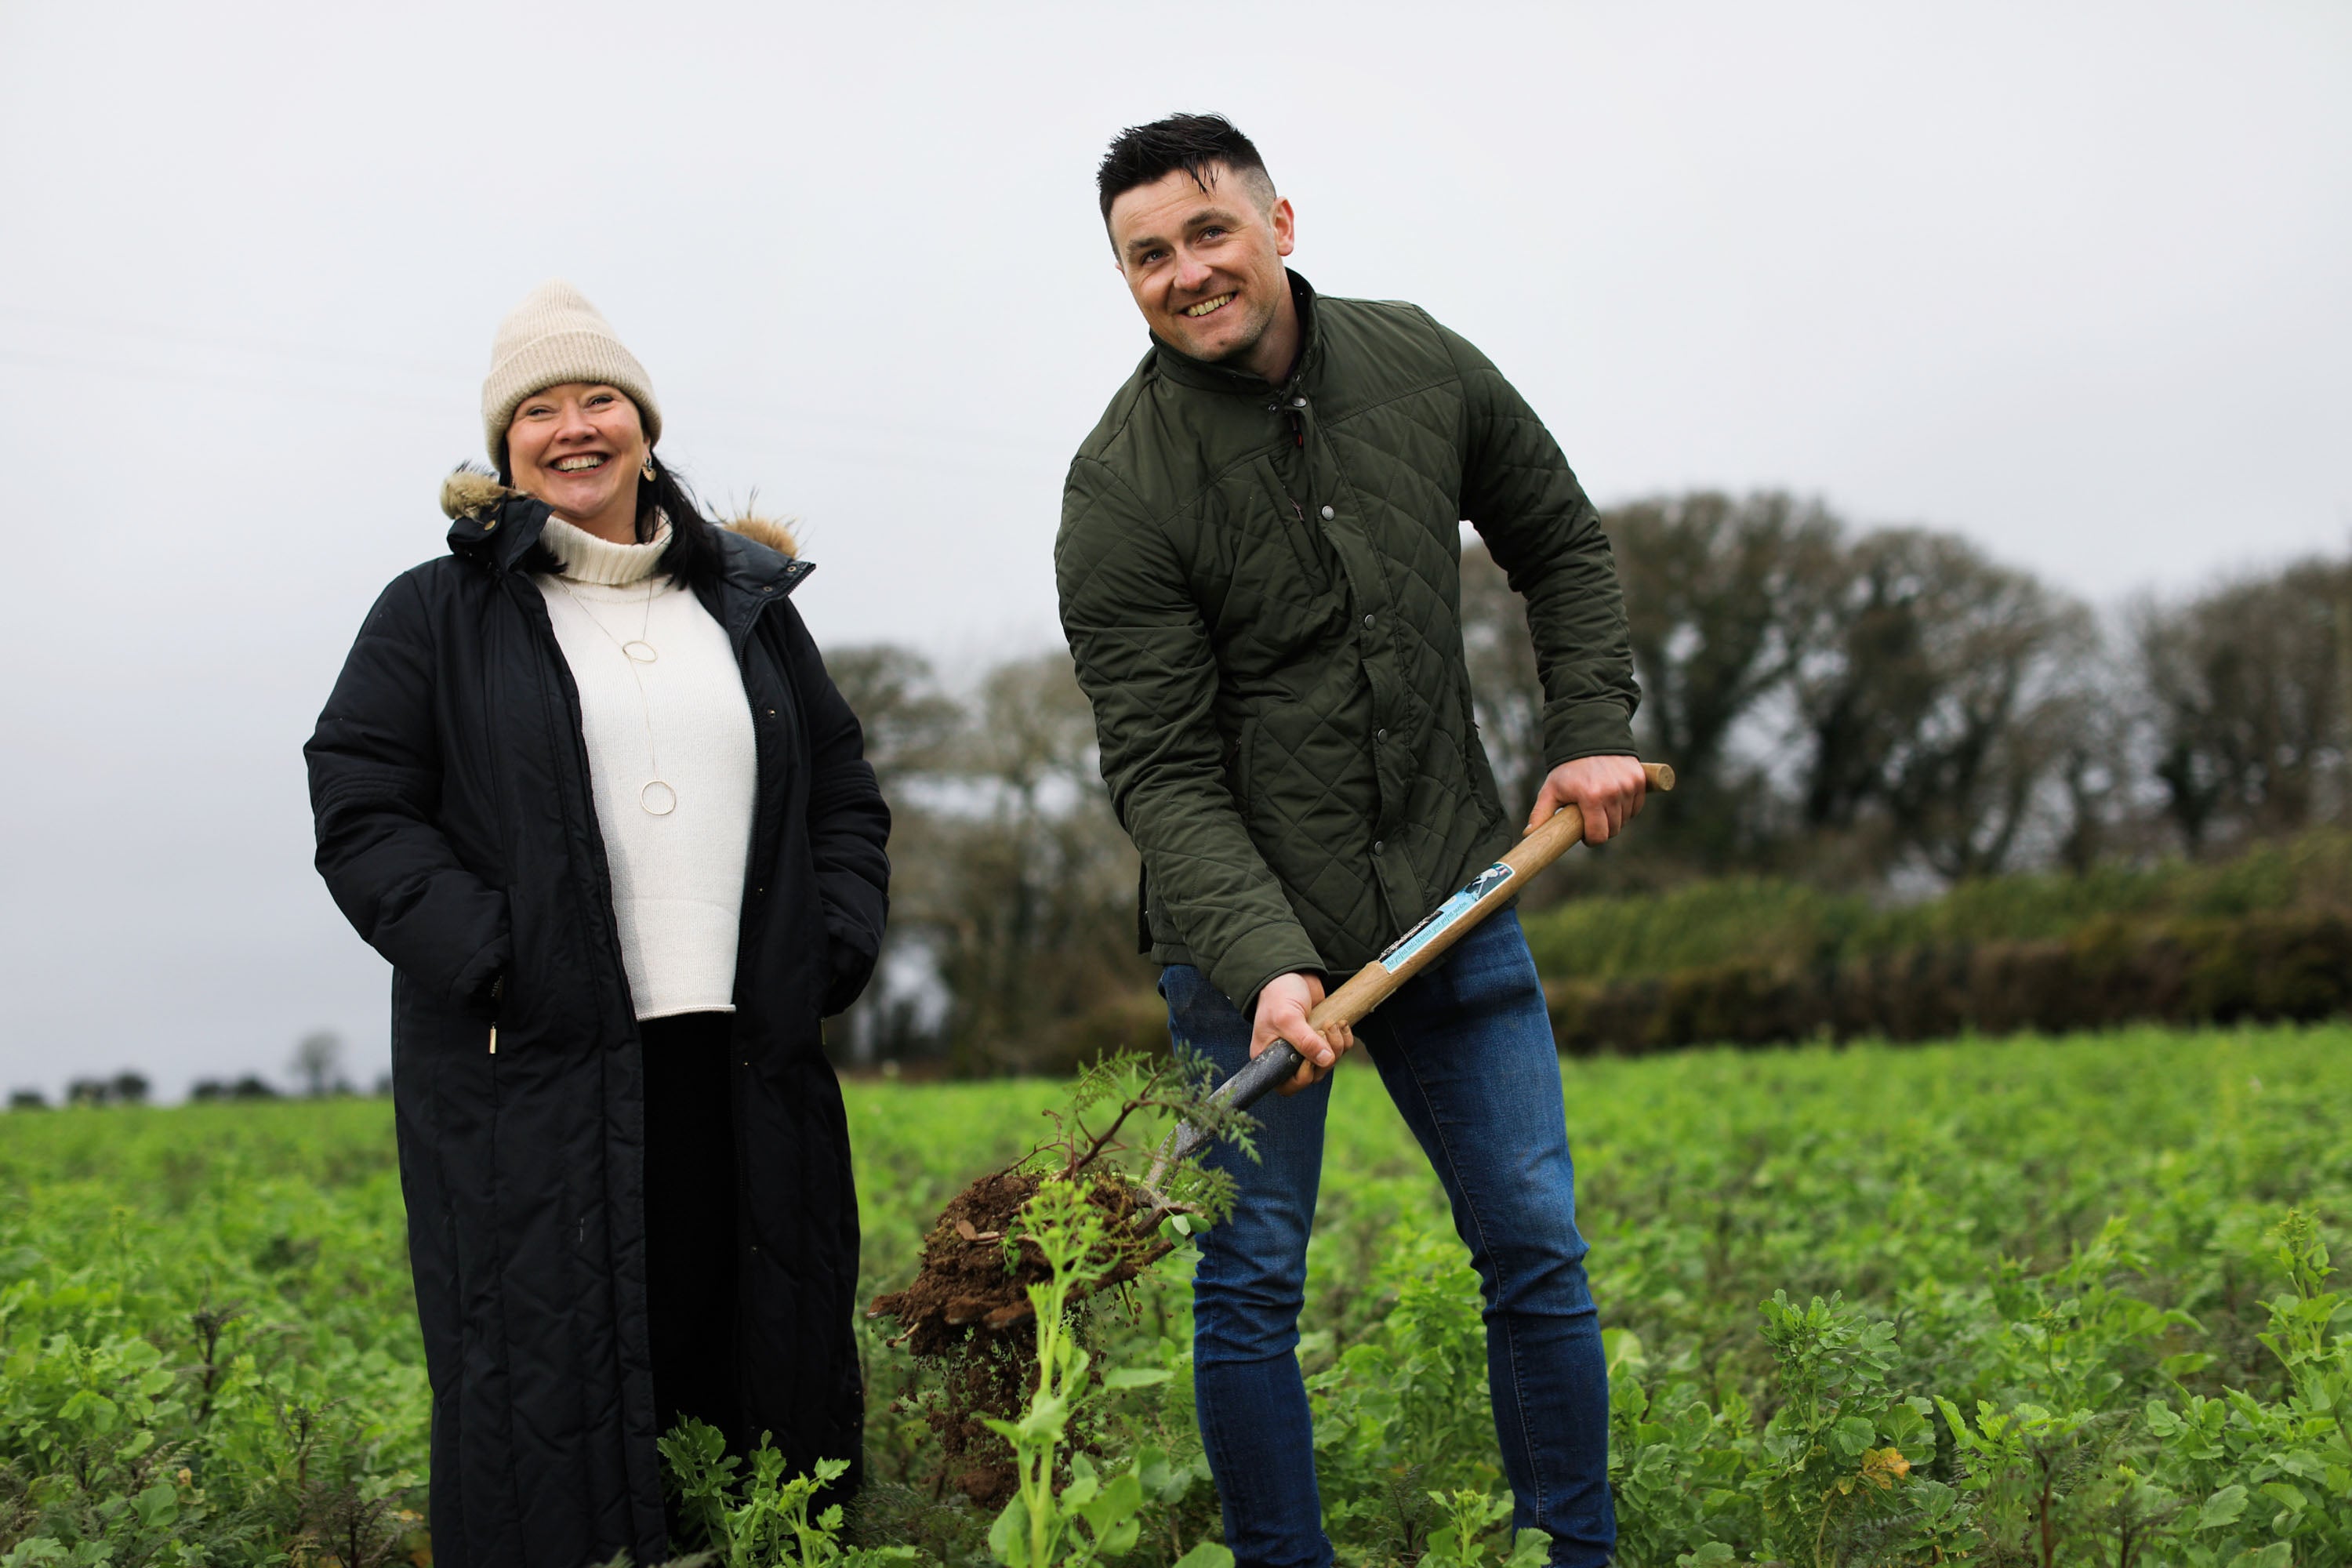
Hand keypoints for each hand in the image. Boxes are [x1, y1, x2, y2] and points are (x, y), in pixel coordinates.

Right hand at [1252, 972, 1354, 1095]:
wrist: (1292, 972)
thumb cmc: (1279, 995)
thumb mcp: (1288, 1018)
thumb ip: (1305, 1041)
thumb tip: (1326, 1061)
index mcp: (1270, 1057)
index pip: (1288, 1085)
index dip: (1303, 1077)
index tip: (1310, 1058)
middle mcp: (1287, 1057)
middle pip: (1313, 1076)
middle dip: (1325, 1058)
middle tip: (1325, 1032)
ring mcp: (1306, 1048)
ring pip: (1329, 1063)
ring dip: (1337, 1046)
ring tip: (1333, 1024)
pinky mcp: (1322, 1037)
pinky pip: (1339, 1050)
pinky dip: (1345, 1039)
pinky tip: (1341, 1023)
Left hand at [1525, 755, 1648, 844]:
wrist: (1589, 738)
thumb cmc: (1568, 769)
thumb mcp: (1550, 790)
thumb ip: (1540, 814)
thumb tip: (1528, 835)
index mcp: (1591, 796)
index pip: (1599, 835)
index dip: (1591, 839)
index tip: (1585, 834)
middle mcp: (1613, 791)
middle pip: (1613, 830)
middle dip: (1602, 829)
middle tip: (1591, 818)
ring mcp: (1628, 785)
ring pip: (1626, 819)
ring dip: (1615, 818)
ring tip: (1601, 805)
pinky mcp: (1639, 780)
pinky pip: (1636, 806)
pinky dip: (1627, 807)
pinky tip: (1614, 799)